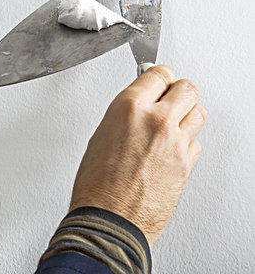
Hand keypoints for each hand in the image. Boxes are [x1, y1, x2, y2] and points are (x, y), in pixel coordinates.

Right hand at [69, 65, 206, 245]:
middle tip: (169, 99)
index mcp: (129, 108)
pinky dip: (186, 143)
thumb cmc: (96, 185)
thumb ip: (125, 115)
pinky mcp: (187, 163)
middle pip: (187, 87)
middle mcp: (156, 120)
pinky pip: (196, 141)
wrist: (109, 220)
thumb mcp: (100, 136)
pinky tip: (170, 149)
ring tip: (173, 123)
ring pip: (199, 112)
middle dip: (178, 92)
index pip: (159, 73)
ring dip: (187, 115)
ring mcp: (176, 142)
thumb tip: (137, 107)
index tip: (157, 81)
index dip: (158, 77)